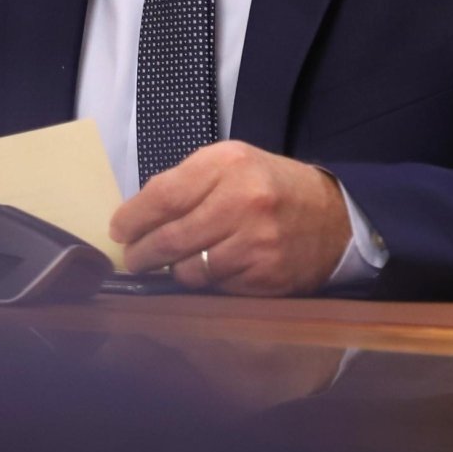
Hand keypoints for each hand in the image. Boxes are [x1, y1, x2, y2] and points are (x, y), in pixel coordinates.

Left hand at [109, 141, 352, 295]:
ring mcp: (256, 242)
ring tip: (171, 265)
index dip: (133, 218)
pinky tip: (210, 271)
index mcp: (229, 164)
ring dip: (172, 271)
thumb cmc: (272, 187)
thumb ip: (187, 182)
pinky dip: (205, 283)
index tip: (118, 230)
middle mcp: (243, 201)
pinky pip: (216, 287)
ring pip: (189, 270)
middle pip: (170, 238)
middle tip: (133, 258)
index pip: (163, 196)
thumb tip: (137, 215)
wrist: (334, 217)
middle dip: (142, 253)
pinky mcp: (265, 276)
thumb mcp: (232, 164)